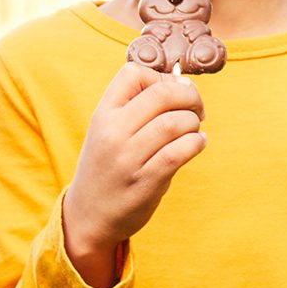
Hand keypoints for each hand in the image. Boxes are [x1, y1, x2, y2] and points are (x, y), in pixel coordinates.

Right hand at [62, 63, 205, 287]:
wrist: (89, 214)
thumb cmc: (106, 166)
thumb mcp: (106, 131)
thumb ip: (135, 109)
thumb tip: (183, 84)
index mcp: (102, 114)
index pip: (133, 73)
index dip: (159, 77)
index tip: (171, 91)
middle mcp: (113, 132)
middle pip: (161, 95)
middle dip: (189, 96)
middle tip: (197, 107)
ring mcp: (128, 157)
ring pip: (175, 122)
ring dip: (194, 122)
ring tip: (194, 130)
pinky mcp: (146, 181)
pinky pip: (180, 151)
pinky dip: (197, 142)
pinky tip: (197, 143)